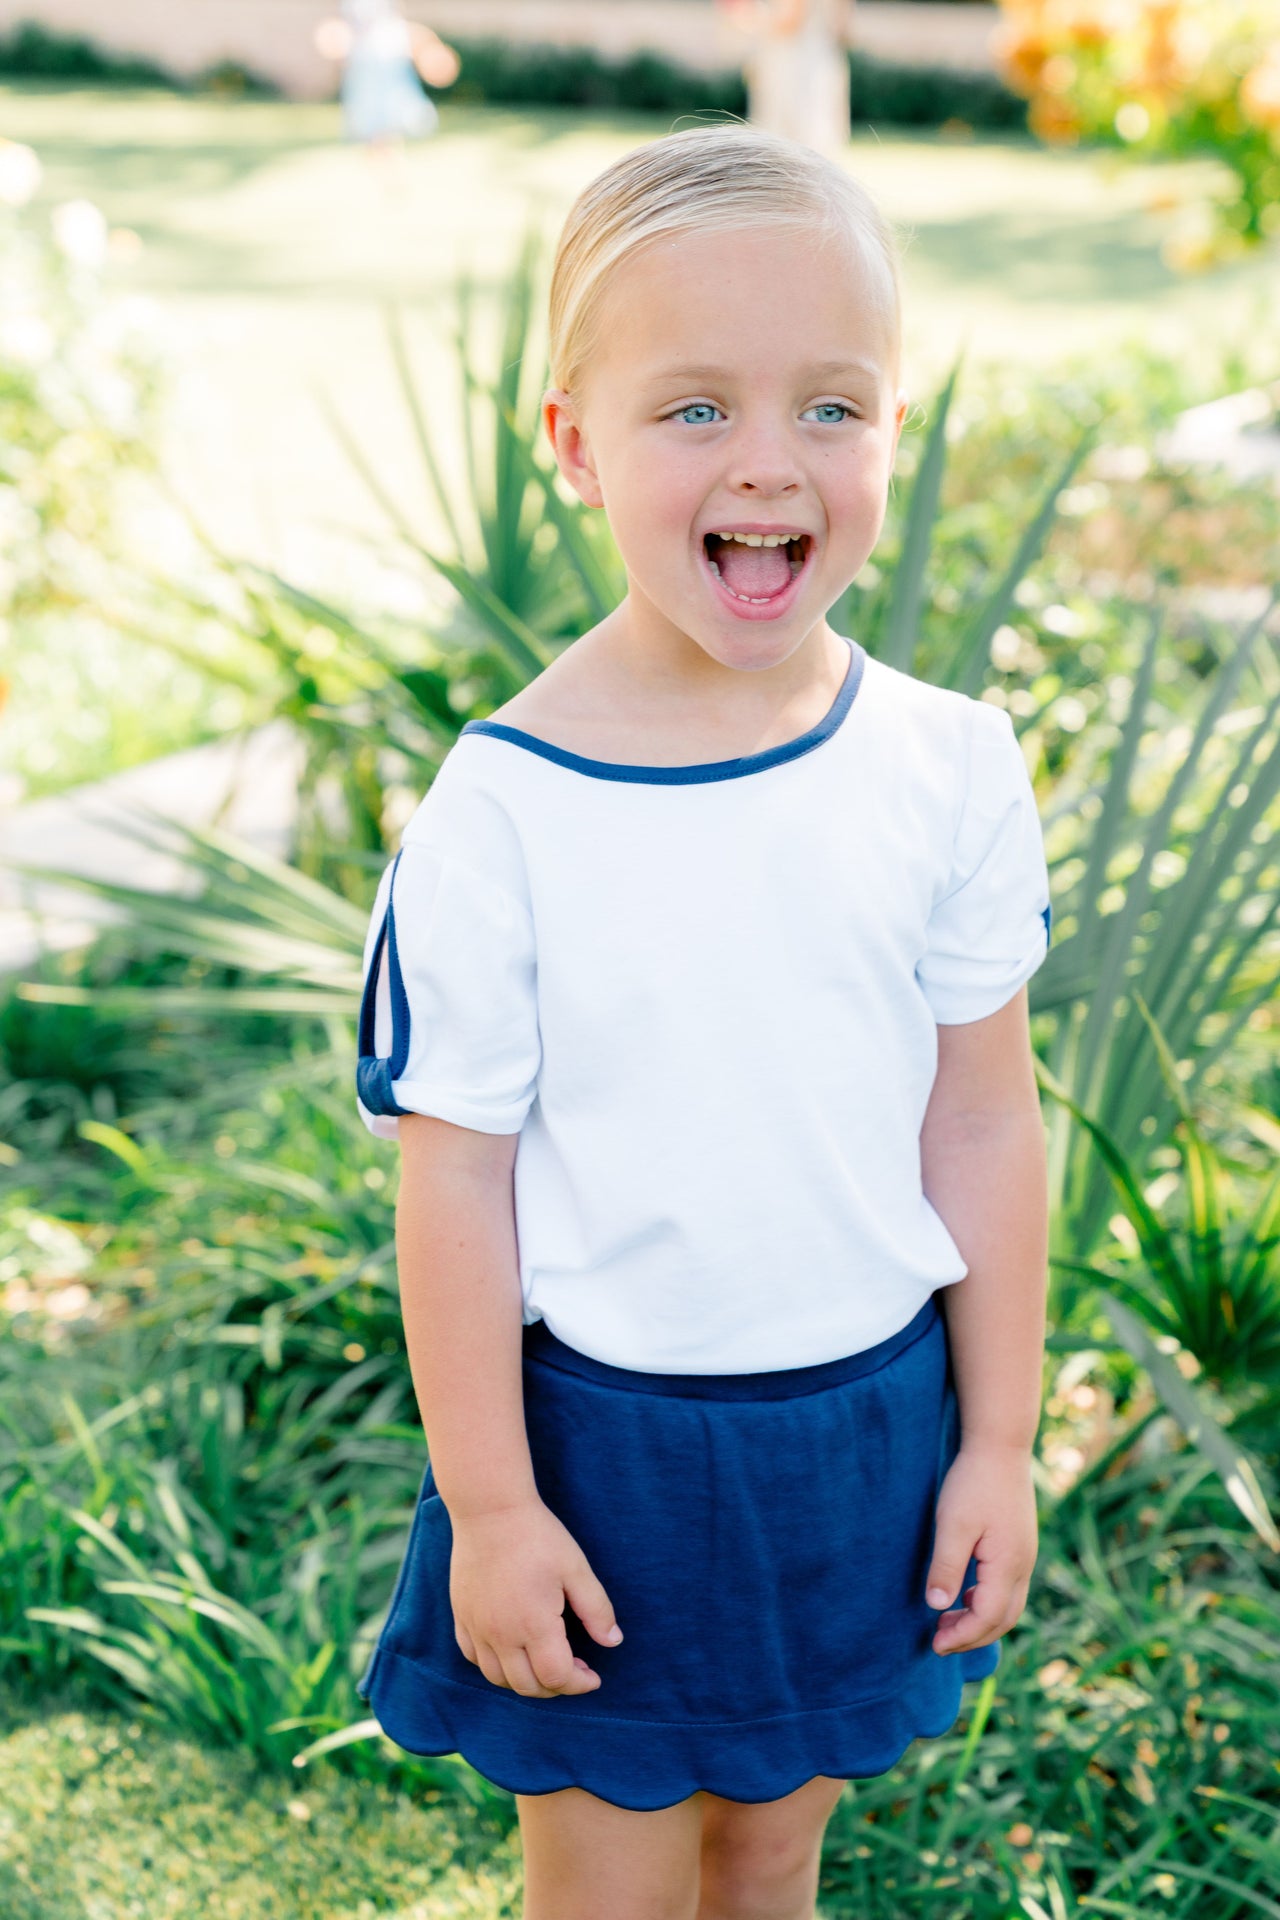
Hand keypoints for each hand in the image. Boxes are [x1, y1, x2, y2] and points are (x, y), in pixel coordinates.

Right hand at [448, 1497, 622, 1696]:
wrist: (489, 1509)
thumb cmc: (537, 1535)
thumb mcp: (576, 1568)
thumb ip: (596, 1609)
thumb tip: (613, 1642)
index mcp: (534, 1625)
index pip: (557, 1677)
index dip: (579, 1684)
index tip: (594, 1677)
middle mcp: (501, 1635)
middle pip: (527, 1686)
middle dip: (556, 1687)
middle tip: (575, 1670)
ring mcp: (476, 1627)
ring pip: (498, 1678)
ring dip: (525, 1681)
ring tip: (545, 1663)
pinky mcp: (461, 1616)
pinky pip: (474, 1657)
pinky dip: (496, 1665)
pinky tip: (512, 1649)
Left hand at [924, 1442, 1036, 1654]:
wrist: (1001, 1446)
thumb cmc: (974, 1482)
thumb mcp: (953, 1524)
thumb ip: (947, 1567)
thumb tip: (937, 1607)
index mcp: (1009, 1565)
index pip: (988, 1617)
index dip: (962, 1637)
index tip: (934, 1645)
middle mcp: (1023, 1566)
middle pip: (1003, 1619)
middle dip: (972, 1637)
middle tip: (939, 1642)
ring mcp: (1025, 1556)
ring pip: (1008, 1606)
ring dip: (980, 1620)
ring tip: (947, 1622)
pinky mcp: (1020, 1546)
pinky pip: (1008, 1588)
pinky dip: (986, 1601)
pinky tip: (964, 1594)